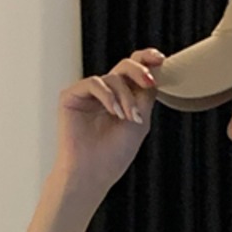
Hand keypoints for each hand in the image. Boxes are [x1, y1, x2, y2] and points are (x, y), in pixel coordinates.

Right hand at [55, 48, 165, 196]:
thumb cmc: (114, 154)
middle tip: (149, 81)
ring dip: (125, 97)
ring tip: (128, 118)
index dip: (146, 60)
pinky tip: (114, 112)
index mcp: (120, 99)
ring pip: (112, 78)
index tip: (160, 58)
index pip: (132, 72)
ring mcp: (87, 94)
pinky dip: (107, 95)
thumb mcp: (141, 121)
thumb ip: (146, 95)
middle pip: (123, 67)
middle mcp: (104, 94)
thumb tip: (155, 71)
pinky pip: (94, 83)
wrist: (93, 173)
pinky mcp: (71, 96)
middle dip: (139, 71)